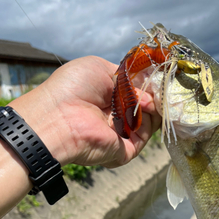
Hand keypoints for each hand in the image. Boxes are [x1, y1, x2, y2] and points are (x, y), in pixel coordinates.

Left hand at [11, 56, 160, 168]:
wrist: (59, 117)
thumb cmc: (72, 88)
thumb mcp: (98, 68)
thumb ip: (125, 75)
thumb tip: (145, 87)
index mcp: (107, 98)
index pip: (136, 91)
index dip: (147, 83)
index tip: (156, 75)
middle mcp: (115, 116)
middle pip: (146, 106)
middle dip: (154, 94)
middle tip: (158, 86)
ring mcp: (121, 134)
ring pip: (149, 120)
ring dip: (153, 106)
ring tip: (148, 97)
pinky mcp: (126, 150)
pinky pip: (145, 136)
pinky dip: (150, 122)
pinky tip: (146, 109)